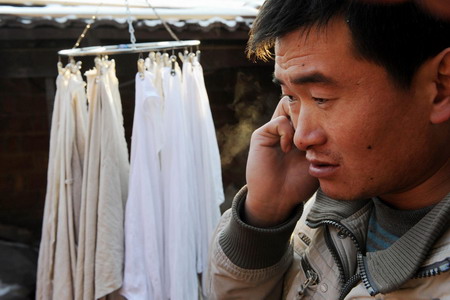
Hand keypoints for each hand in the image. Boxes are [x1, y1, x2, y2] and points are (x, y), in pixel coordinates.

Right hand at [244, 97, 318, 226]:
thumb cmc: (299, 184)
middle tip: (317, 131)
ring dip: (299, 119)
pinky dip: (287, 132)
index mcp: (301, 132)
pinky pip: (279, 121)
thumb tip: (338, 122)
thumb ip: (325, 141)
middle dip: (311, 111)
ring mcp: (274, 130)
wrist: (277, 199)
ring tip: (304, 137)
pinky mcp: (262, 135)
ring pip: (288, 105)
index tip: (330, 126)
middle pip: (300, 101)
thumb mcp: (319, 161)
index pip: (311, 108)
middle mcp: (287, 128)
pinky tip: (288, 149)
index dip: (321, 111)